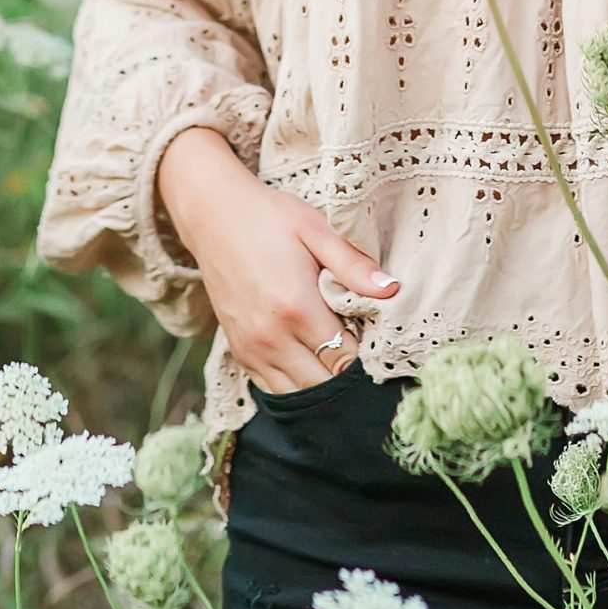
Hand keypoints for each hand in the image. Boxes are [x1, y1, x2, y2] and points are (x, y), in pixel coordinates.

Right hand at [156, 127, 399, 390]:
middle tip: (358, 347)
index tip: (374, 338)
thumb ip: (353, 265)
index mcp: (296, 308)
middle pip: (322, 384)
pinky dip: (292, 381)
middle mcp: (271, 337)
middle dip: (345, 372)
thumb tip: (393, 290)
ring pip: (296, 393)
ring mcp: (251, 348)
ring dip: (319, 381)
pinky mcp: (237, 350)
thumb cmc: (270, 217)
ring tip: (333, 354)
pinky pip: (270, 387)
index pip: (343, 359)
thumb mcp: (316, 230)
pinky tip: (306, 358)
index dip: (364, 354)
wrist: (214, 215)